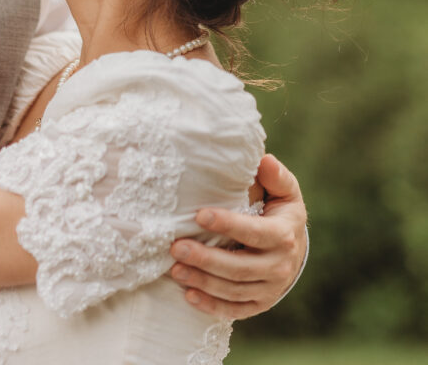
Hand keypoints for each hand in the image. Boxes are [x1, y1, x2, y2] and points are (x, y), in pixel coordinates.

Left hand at [169, 154, 307, 318]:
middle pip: (239, 267)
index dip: (227, 225)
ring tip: (175, 270)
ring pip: (234, 290)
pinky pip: (235, 310)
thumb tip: (264, 160)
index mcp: (283, 235)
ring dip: (203, 281)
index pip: (253, 232)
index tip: (199, 215)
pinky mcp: (260, 303)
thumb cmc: (281, 211)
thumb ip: (275, 176)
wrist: (295, 247)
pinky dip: (212, 305)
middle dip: (206, 259)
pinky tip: (189, 295)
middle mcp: (279, 266)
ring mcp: (270, 289)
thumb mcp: (285, 191)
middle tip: (176, 247)